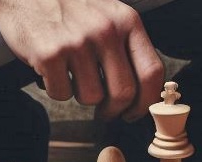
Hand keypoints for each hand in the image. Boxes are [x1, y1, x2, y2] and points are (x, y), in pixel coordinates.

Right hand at [0, 0, 163, 120]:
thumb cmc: (69, 7)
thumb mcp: (109, 14)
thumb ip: (127, 46)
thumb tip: (141, 93)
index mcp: (127, 21)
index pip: (152, 72)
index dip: (146, 101)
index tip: (135, 111)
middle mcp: (105, 30)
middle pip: (124, 93)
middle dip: (114, 110)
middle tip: (105, 112)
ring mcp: (77, 42)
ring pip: (91, 97)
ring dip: (82, 96)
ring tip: (72, 76)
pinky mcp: (50, 53)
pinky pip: (62, 94)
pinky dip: (56, 89)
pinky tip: (52, 71)